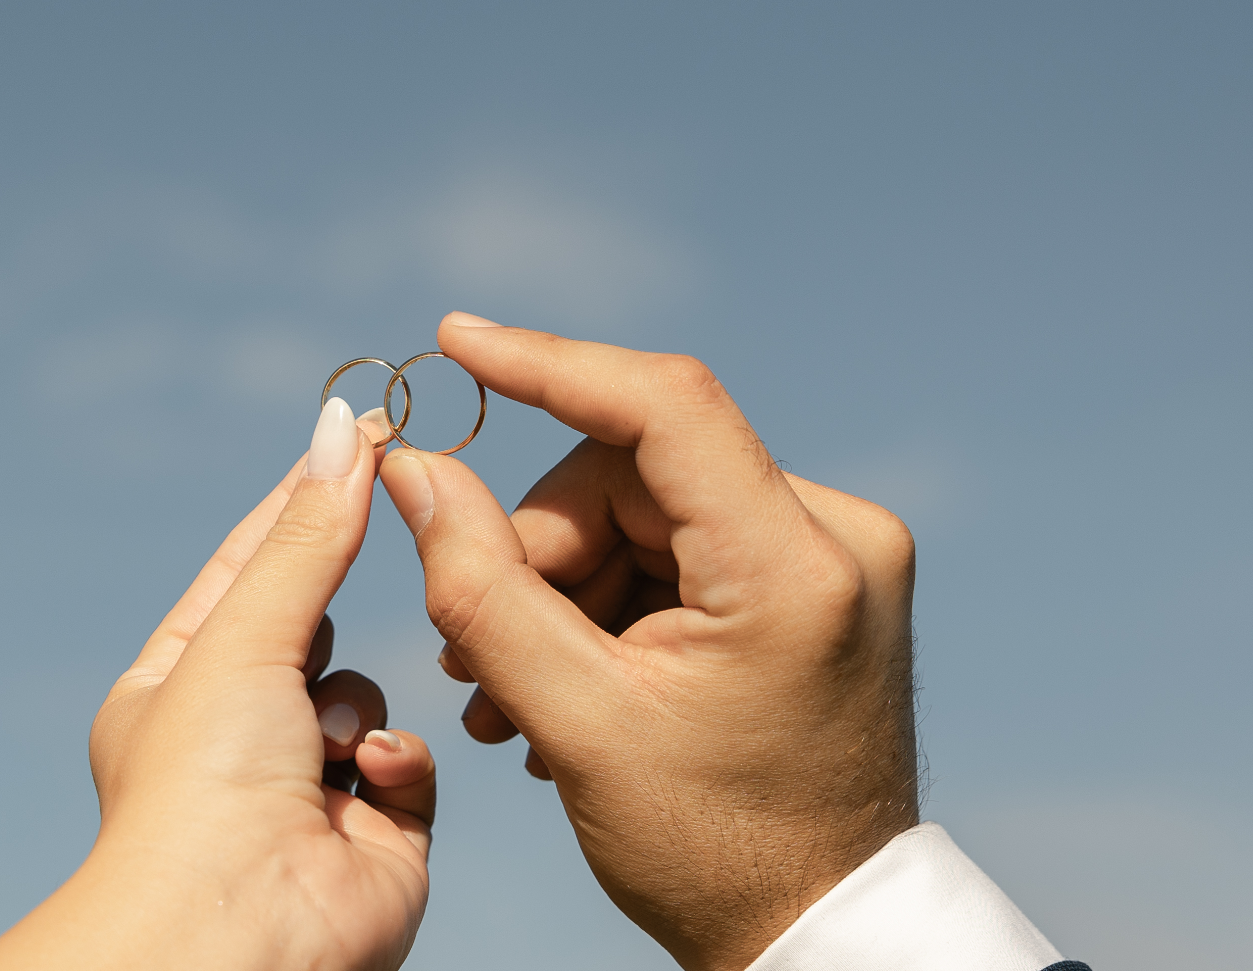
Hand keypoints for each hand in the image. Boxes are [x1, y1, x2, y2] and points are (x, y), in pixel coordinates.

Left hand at [0, 400, 435, 970]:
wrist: (243, 934)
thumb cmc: (204, 785)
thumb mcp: (248, 633)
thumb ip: (310, 535)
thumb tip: (342, 428)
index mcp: (178, 684)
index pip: (245, 567)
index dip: (301, 501)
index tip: (360, 434)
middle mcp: (238, 735)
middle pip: (314, 625)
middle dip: (340, 597)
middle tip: (398, 512)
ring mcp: (306, 787)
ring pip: (366, 695)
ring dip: (355, 707)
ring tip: (329, 744)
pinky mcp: (374, 835)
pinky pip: (408, 763)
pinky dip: (395, 763)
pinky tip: (368, 783)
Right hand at [379, 315, 918, 970]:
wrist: (817, 929)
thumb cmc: (711, 850)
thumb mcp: (574, 720)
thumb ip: (481, 587)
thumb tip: (413, 469)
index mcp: (795, 567)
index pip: (662, 404)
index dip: (548, 364)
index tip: (456, 341)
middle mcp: (839, 537)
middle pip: (634, 472)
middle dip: (541, 551)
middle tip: (474, 650)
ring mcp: (835, 559)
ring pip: (646, 510)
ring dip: (564, 588)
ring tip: (512, 697)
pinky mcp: (816, 583)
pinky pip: (682, 548)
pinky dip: (612, 602)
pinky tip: (572, 684)